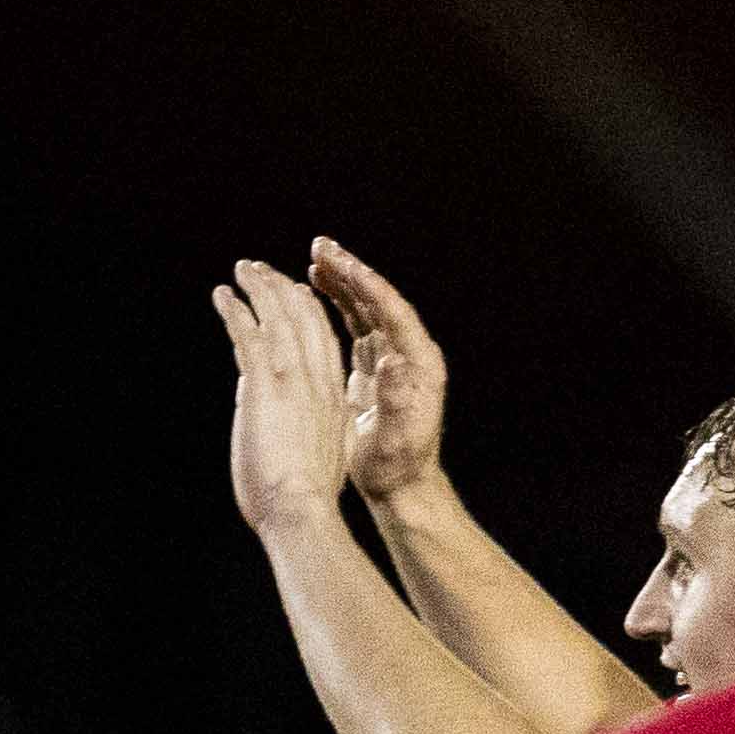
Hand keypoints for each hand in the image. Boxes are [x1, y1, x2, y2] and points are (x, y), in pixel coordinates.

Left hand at [210, 259, 352, 533]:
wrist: (301, 510)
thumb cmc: (305, 499)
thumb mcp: (319, 456)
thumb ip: (308, 429)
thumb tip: (287, 419)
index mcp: (331, 398)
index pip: (322, 342)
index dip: (309, 313)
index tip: (297, 293)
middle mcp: (316, 380)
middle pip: (303, 319)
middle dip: (282, 290)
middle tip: (262, 271)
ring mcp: (292, 379)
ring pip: (278, 318)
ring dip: (258, 288)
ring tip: (242, 270)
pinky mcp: (265, 384)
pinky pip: (249, 334)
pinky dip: (235, 310)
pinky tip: (222, 295)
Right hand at [309, 239, 451, 501]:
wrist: (400, 486)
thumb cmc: (399, 466)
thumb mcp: (399, 436)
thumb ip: (396, 398)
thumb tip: (392, 362)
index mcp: (419, 363)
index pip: (393, 311)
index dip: (366, 286)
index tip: (340, 264)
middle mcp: (408, 353)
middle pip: (379, 301)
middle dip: (351, 272)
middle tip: (321, 246)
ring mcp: (391, 357)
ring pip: (365, 309)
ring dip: (341, 282)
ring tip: (315, 258)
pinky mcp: (373, 367)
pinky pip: (354, 326)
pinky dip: (336, 305)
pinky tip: (315, 289)